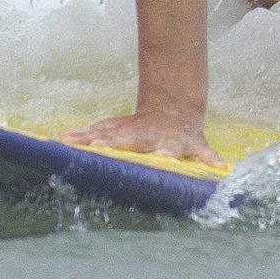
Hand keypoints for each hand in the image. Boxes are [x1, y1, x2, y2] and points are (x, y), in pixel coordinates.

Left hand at [59, 109, 225, 168]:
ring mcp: (174, 139)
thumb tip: (59, 139)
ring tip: (164, 158)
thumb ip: (89, 134)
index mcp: (130, 132)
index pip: (111, 136)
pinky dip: (213, 160)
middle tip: (109, 148)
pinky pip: (206, 154)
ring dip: (167, 152)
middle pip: (135, 138)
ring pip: (171, 146)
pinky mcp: (196, 145)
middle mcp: (150, 135)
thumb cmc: (138, 126)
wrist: (174, 110)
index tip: (91, 145)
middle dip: (124, 143)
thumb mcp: (114, 126)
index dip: (101, 140)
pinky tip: (220, 168)